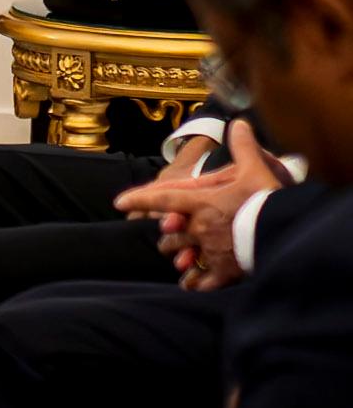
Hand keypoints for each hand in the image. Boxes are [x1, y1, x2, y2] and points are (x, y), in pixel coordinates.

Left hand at [114, 121, 288, 290]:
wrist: (286, 232)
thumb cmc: (267, 200)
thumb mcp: (255, 169)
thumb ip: (243, 147)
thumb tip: (239, 123)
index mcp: (200, 203)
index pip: (162, 198)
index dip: (139, 199)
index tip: (120, 202)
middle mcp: (198, 228)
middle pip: (170, 234)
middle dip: (168, 234)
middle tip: (169, 233)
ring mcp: (210, 251)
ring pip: (182, 256)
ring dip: (180, 256)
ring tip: (181, 258)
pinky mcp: (225, 271)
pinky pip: (203, 281)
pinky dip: (197, 283)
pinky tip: (192, 284)